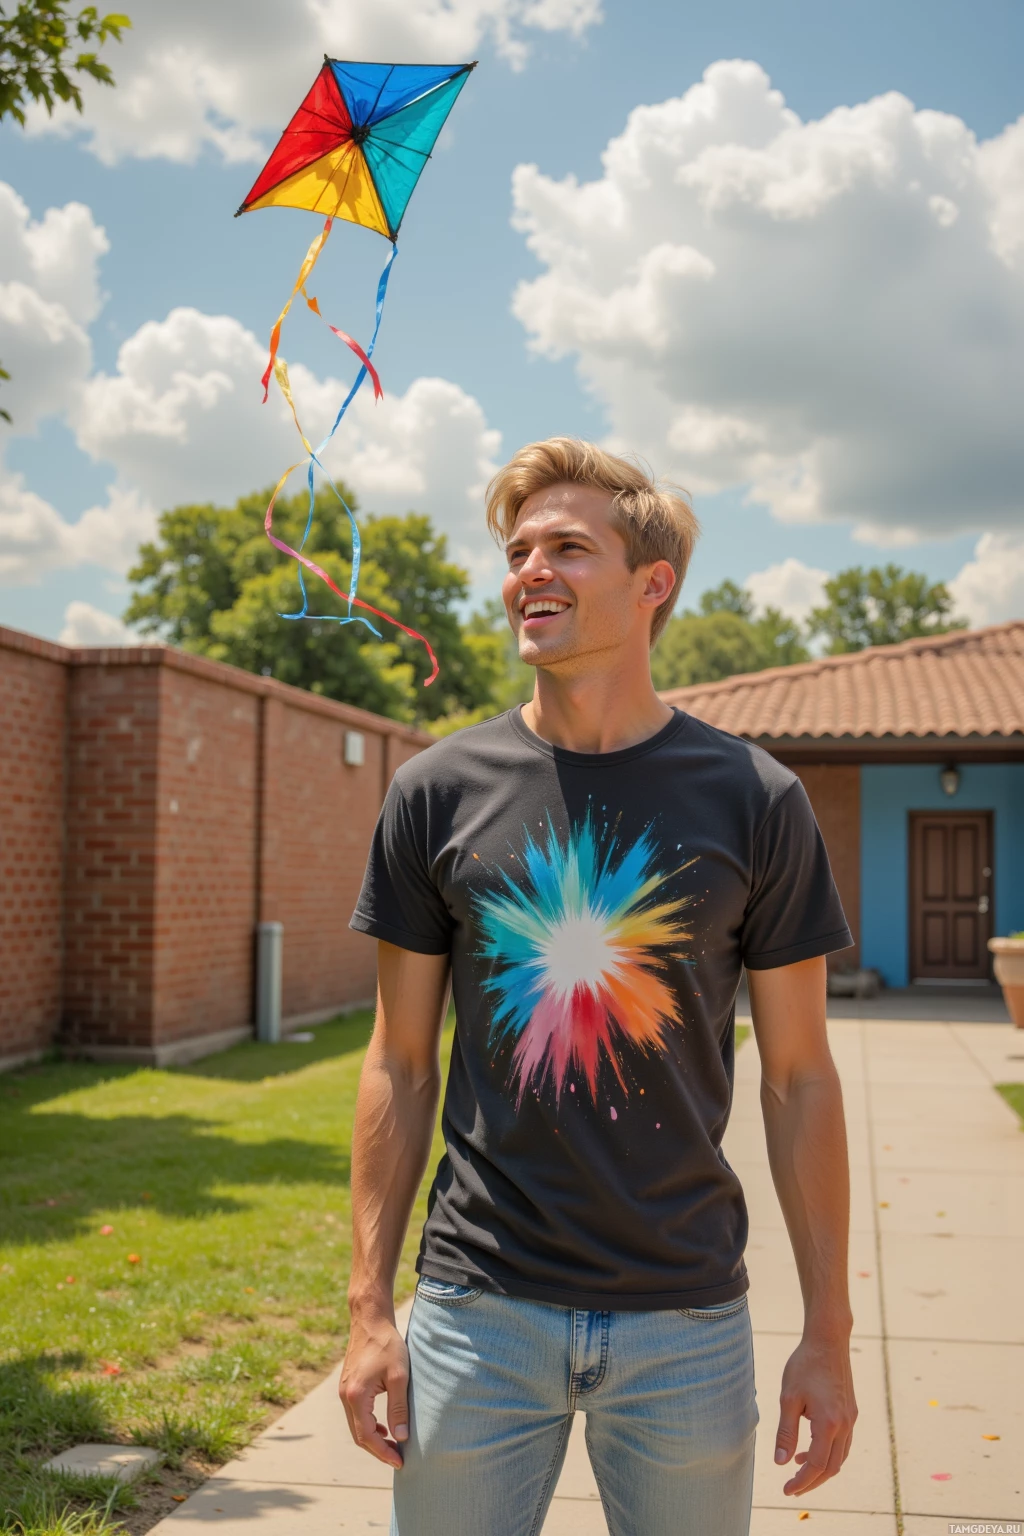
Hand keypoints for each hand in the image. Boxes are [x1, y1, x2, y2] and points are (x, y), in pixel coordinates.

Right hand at [339, 1312, 409, 1469]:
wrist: (370, 1320)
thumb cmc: (387, 1345)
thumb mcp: (398, 1376)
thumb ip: (398, 1408)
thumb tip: (401, 1437)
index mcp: (356, 1396)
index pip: (367, 1436)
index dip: (383, 1452)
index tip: (400, 1461)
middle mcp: (345, 1397)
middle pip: (359, 1436)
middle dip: (378, 1450)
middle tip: (398, 1458)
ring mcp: (344, 1391)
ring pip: (356, 1426)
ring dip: (373, 1439)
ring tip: (393, 1446)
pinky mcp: (348, 1385)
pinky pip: (355, 1415)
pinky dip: (368, 1426)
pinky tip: (383, 1426)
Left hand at [774, 1333, 857, 1495]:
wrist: (828, 1341)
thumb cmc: (805, 1365)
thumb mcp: (789, 1398)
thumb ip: (786, 1432)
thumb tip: (780, 1462)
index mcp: (829, 1424)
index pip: (817, 1465)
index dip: (801, 1481)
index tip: (786, 1490)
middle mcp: (845, 1425)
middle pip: (832, 1467)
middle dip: (812, 1481)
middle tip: (792, 1488)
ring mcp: (851, 1419)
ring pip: (840, 1457)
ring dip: (821, 1469)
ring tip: (798, 1469)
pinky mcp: (851, 1412)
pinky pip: (843, 1444)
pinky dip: (828, 1453)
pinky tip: (810, 1448)